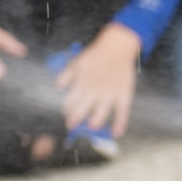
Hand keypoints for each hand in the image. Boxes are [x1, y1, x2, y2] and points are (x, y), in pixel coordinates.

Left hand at [53, 23, 140, 140]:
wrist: (117, 47)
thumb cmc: (96, 55)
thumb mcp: (77, 63)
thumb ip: (66, 75)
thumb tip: (58, 87)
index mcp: (81, 84)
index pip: (70, 101)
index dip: (66, 110)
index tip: (66, 116)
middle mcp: (94, 90)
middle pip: (83, 108)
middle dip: (76, 118)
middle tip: (72, 126)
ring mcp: (110, 94)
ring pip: (101, 112)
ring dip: (95, 120)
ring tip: (91, 127)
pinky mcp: (124, 94)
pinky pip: (122, 111)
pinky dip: (120, 123)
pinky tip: (116, 133)